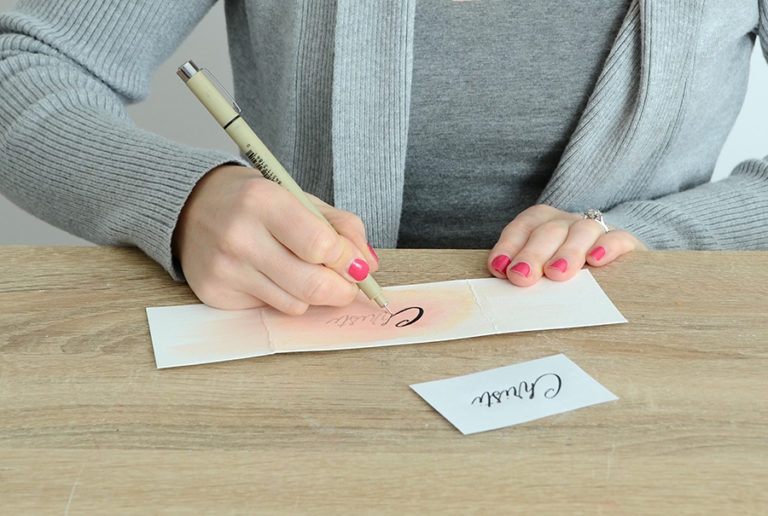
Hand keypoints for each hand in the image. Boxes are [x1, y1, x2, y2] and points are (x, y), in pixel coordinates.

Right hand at [173, 165, 378, 313]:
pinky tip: (272, 276)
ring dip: (312, 294)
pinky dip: (283, 297)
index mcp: (263, 201)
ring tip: (303, 271)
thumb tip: (368, 264)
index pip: (321, 246)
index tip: (356, 265)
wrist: (189, 206)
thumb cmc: (252, 201)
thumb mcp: (299, 197)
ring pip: (296, 304)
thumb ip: (341, 226)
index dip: (348, 261)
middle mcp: (239, 236)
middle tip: (347, 284)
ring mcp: (224, 268)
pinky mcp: (215, 294)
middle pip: (312, 285)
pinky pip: (271, 310)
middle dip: (342, 290)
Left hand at [487, 204, 646, 285]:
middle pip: (548, 231)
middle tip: (522, 276)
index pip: (522, 228)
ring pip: (581, 232)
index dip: (509, 246)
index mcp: (541, 224)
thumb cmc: (565, 271)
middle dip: (533, 254)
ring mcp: (594, 230)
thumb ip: (524, 273)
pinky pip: (616, 238)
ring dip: (567, 252)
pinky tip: (596, 260)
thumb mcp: (541, 270)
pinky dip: (606, 247)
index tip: (500, 268)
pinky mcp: (624, 241)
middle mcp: (566, 223)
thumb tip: (505, 283)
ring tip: (556, 273)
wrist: (613, 261)